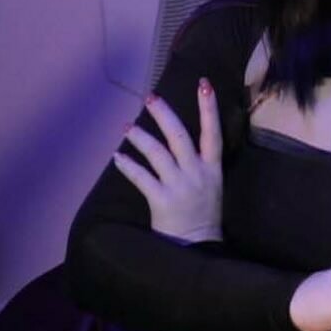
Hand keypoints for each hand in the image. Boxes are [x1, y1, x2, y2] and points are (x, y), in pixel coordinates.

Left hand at [113, 78, 222, 243]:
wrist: (198, 246)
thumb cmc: (204, 214)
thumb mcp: (212, 184)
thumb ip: (200, 163)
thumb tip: (179, 139)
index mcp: (212, 168)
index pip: (212, 132)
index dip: (209, 108)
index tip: (204, 84)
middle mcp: (197, 173)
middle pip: (179, 136)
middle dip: (164, 114)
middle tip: (151, 97)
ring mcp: (179, 186)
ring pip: (157, 153)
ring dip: (140, 137)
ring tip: (127, 126)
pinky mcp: (162, 200)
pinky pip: (141, 177)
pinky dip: (127, 165)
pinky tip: (117, 156)